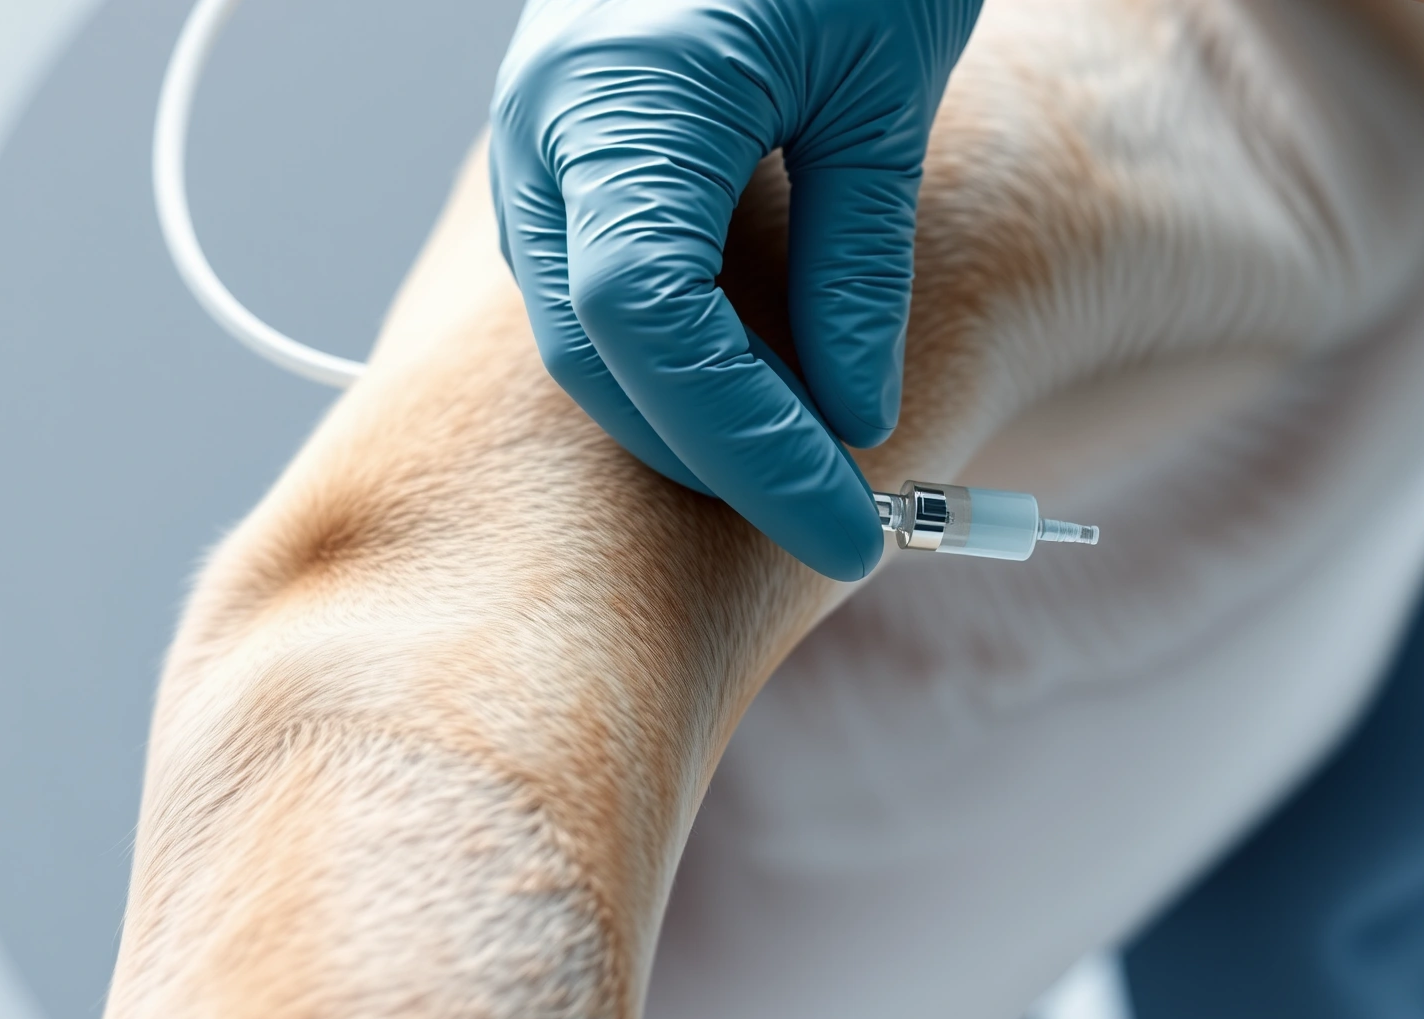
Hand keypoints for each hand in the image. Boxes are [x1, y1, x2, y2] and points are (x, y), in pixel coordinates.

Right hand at [490, 0, 982, 580]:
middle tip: (841, 515)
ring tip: (807, 468)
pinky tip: (757, 388)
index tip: (847, 525)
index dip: (746, 444)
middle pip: (598, 353)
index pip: (648, 326)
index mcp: (620, 96)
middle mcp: (546, 127)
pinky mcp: (568, 145)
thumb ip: (857, 263)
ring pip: (586, 334)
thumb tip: (852, 414)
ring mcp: (540, 137)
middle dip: (716, 453)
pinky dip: (671, 357)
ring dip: (690, 415)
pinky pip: (596, 283)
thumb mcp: (883, 88)